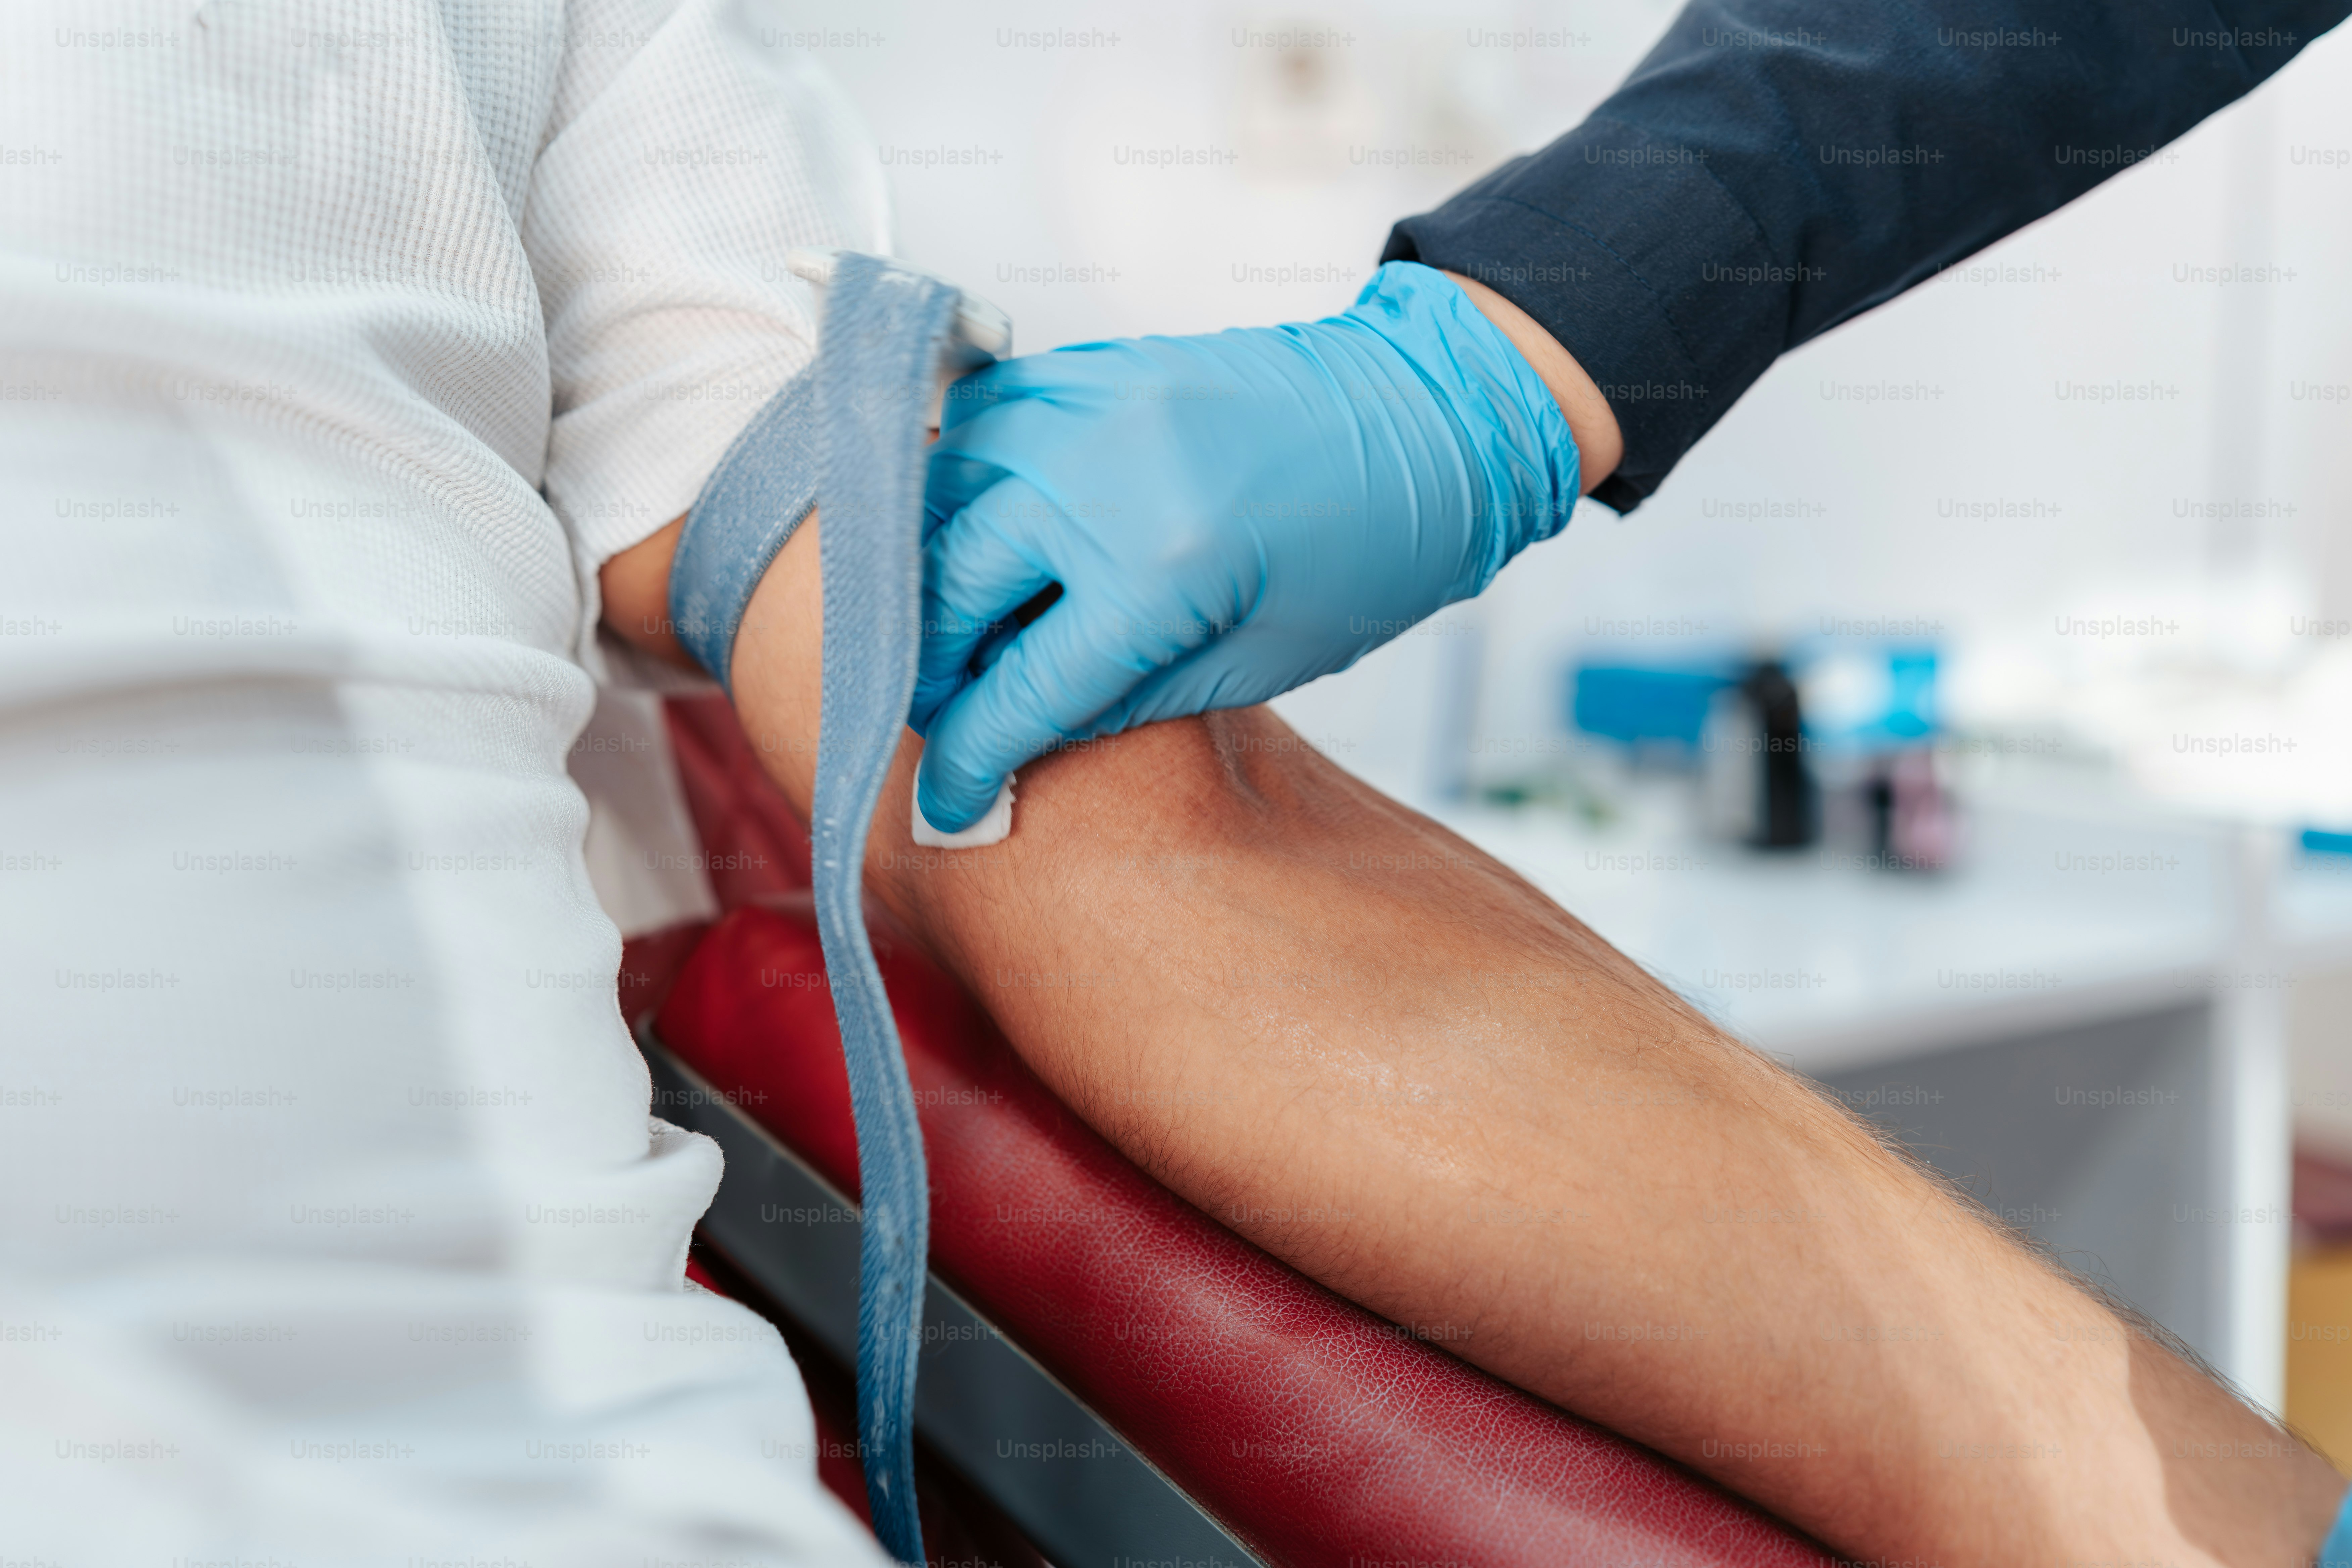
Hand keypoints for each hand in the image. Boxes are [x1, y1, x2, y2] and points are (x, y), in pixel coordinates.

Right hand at [910, 261, 1580, 831]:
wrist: (1427, 417)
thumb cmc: (1367, 553)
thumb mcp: (1256, 663)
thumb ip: (1119, 701)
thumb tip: (1012, 736)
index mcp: (1160, 570)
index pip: (1019, 688)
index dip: (970, 760)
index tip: (946, 805)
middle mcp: (1102, 477)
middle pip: (947, 587)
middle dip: (928, 667)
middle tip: (946, 708)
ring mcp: (1085, 405)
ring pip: (933, 496)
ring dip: (928, 576)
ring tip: (959, 629)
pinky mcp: (1086, 366)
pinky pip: (972, 424)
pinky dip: (957, 487)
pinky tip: (983, 534)